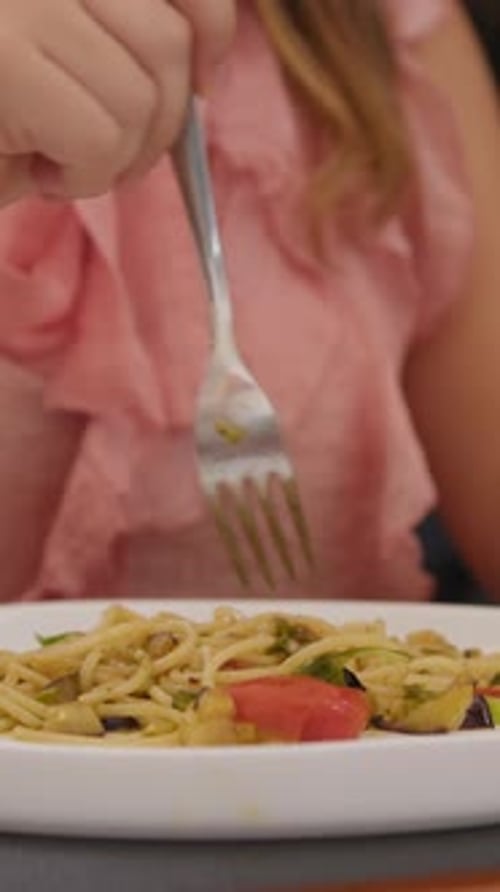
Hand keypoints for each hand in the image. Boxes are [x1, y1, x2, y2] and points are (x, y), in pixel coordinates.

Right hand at [0, 0, 234, 202]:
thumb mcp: (69, 62)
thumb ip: (127, 39)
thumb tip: (203, 68)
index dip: (211, 24)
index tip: (205, 77)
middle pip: (166, 42)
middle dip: (160, 124)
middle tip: (110, 154)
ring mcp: (16, 2)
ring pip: (140, 97)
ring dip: (116, 157)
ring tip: (61, 161)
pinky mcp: (1, 57)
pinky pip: (102, 136)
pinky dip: (84, 178)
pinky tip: (39, 173)